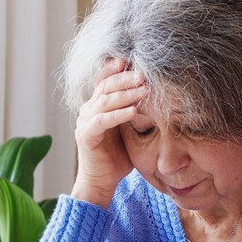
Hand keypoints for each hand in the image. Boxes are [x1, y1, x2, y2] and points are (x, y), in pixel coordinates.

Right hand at [71, 58, 141, 207]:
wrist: (102, 181)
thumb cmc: (118, 157)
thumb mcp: (130, 130)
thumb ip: (136, 112)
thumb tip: (157, 97)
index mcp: (97, 105)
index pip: (104, 80)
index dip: (115, 69)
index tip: (132, 60)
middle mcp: (88, 110)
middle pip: (105, 86)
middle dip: (126, 78)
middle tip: (144, 73)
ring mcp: (85, 121)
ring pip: (105, 101)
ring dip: (126, 93)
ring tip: (144, 88)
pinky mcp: (85, 135)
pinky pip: (102, 121)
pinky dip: (118, 114)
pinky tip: (133, 111)